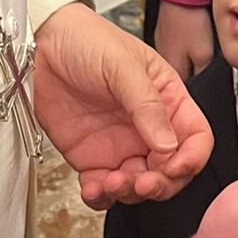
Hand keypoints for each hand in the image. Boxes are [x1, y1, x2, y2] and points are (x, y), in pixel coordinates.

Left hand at [34, 2, 211, 207]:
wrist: (42, 45)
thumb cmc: (88, 40)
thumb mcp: (123, 65)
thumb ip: (147, 105)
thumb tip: (168, 145)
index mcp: (167, 100)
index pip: (196, 138)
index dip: (192, 158)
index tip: (175, 167)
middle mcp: (148, 128)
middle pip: (171, 170)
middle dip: (161, 184)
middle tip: (142, 183)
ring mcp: (121, 146)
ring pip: (139, 186)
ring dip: (129, 193)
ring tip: (110, 182)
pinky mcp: (92, 158)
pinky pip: (104, 189)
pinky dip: (101, 197)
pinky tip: (92, 188)